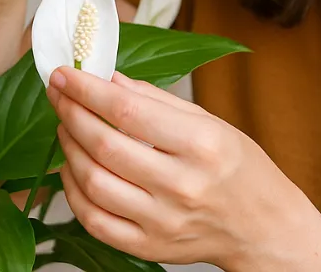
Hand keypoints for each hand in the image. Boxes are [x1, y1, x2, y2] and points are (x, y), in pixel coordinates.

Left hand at [46, 67, 320, 269]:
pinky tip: (72, 168)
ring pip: (92, 182)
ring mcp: (162, 221)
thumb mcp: (208, 122)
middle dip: (71, 112)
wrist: (261, 227)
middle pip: (104, 145)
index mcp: (201, 145)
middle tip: (58, 94)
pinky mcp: (148, 246)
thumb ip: (154, 99)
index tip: (64, 74)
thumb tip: (107, 78)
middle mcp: (181, 185)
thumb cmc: (238, 168)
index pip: (127, 111)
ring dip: (68, 148)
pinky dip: (72, 191)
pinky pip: (93, 220)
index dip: (87, 90)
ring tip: (66, 126)